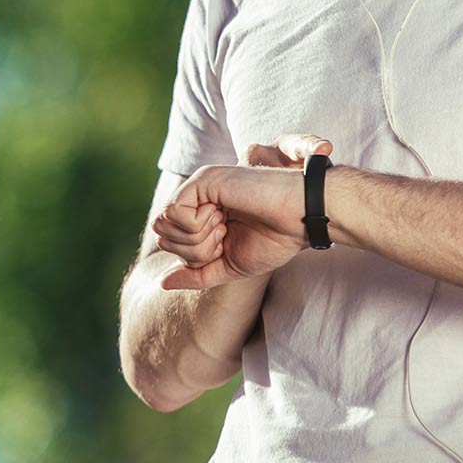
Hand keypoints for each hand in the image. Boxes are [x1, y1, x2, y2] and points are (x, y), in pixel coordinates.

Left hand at [154, 134, 332, 290]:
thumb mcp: (229, 266)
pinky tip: (221, 217)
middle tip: (224, 237)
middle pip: (162, 235)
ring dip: (197, 238)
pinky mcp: (203, 180)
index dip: (194, 257)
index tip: (224, 245)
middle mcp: (196, 198)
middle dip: (192, 250)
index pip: (169, 243)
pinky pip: (174, 212)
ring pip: (165, 224)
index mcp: (202, 215)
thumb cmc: (273, 240)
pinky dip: (196, 226)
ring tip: (224, 226)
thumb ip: (196, 274)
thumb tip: (161, 282)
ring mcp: (199, 187)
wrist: (300, 218)